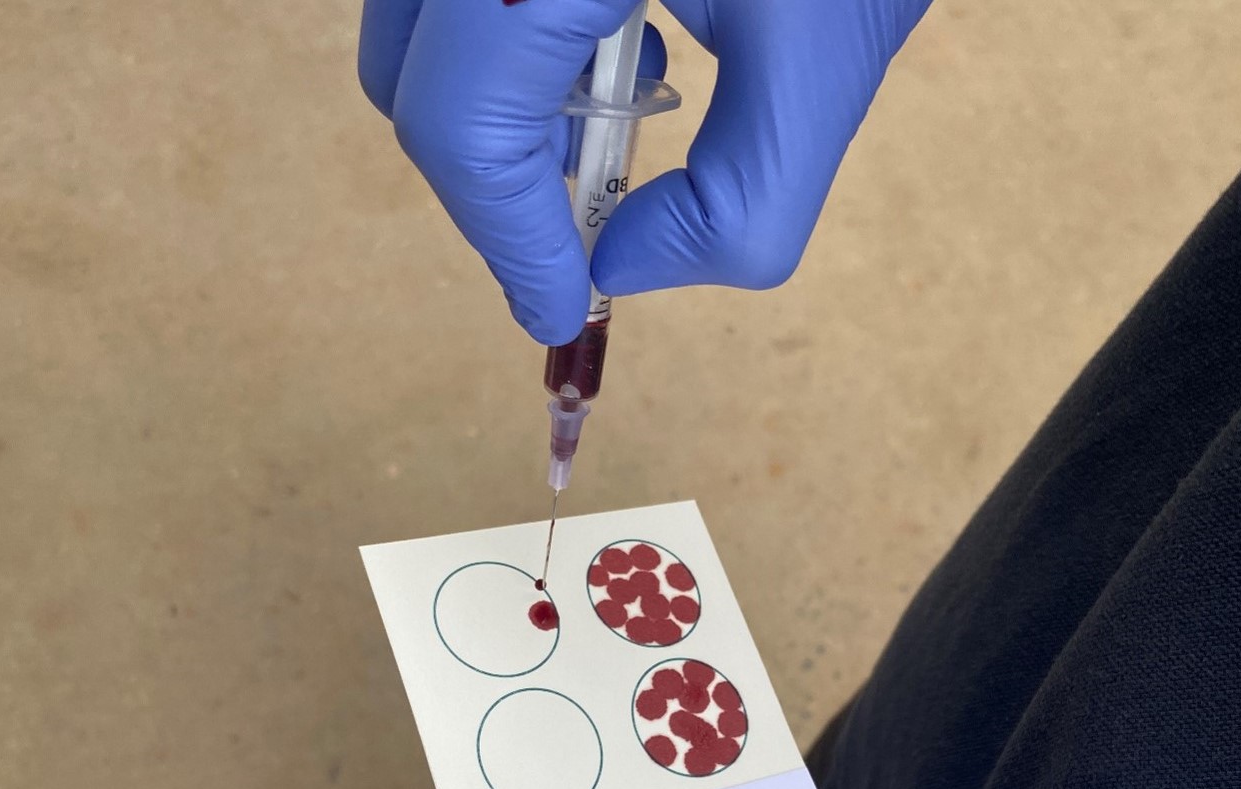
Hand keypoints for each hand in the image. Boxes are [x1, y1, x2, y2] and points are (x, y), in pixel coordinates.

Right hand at [359, 0, 931, 344]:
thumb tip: (626, 266)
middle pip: (414, 77)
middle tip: (590, 222)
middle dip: (500, 174)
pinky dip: (525, 37)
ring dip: (511, 101)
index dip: (506, 239)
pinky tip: (631, 28)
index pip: (458, 119)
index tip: (561, 309)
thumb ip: (741, 198)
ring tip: (643, 99)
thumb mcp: (826, 47)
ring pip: (427, 28)